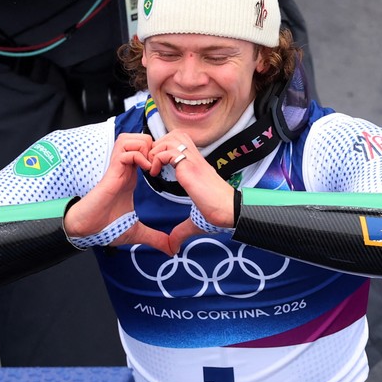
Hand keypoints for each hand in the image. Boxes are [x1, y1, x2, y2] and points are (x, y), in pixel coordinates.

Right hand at [64, 133, 172, 254]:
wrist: (88, 229)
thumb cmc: (107, 226)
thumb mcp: (138, 232)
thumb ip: (156, 238)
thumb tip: (173, 250)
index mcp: (132, 176)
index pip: (147, 150)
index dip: (159, 155)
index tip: (168, 171)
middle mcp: (125, 168)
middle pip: (140, 137)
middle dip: (155, 147)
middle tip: (161, 166)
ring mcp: (118, 168)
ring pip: (132, 139)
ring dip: (146, 148)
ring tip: (153, 167)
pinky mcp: (112, 171)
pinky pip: (126, 151)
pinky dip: (139, 156)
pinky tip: (145, 172)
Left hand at [149, 132, 235, 252]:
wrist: (230, 212)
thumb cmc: (217, 215)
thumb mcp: (194, 221)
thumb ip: (180, 230)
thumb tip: (173, 247)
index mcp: (196, 166)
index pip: (178, 142)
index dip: (164, 150)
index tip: (155, 167)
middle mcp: (195, 159)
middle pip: (173, 134)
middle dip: (158, 146)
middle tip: (151, 165)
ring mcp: (193, 160)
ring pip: (170, 138)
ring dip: (156, 151)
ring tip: (152, 168)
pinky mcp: (190, 166)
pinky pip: (168, 151)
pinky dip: (157, 159)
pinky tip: (155, 173)